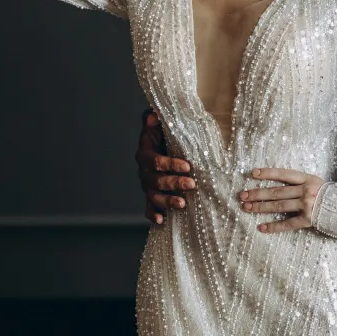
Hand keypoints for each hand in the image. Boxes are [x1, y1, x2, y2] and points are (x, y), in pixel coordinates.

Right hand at [136, 109, 195, 225]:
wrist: (164, 149)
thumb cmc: (168, 137)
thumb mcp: (165, 127)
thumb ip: (159, 121)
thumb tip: (153, 115)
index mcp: (146, 154)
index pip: (155, 161)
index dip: (170, 164)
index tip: (187, 166)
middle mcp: (144, 171)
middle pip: (155, 180)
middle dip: (174, 183)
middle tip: (192, 184)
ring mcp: (147, 185)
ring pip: (153, 196)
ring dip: (167, 201)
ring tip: (183, 204)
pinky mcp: (151, 197)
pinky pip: (148, 208)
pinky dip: (153, 214)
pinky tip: (162, 220)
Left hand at [239, 168, 325, 232]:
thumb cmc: (336, 196)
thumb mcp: (321, 183)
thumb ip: (306, 182)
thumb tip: (288, 181)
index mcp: (308, 179)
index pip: (283, 174)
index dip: (267, 173)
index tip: (252, 174)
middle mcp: (305, 190)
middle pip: (276, 191)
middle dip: (257, 193)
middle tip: (242, 195)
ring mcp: (307, 205)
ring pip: (278, 206)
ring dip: (260, 207)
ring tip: (246, 207)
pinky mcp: (308, 219)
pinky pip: (288, 224)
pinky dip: (274, 226)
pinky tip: (262, 227)